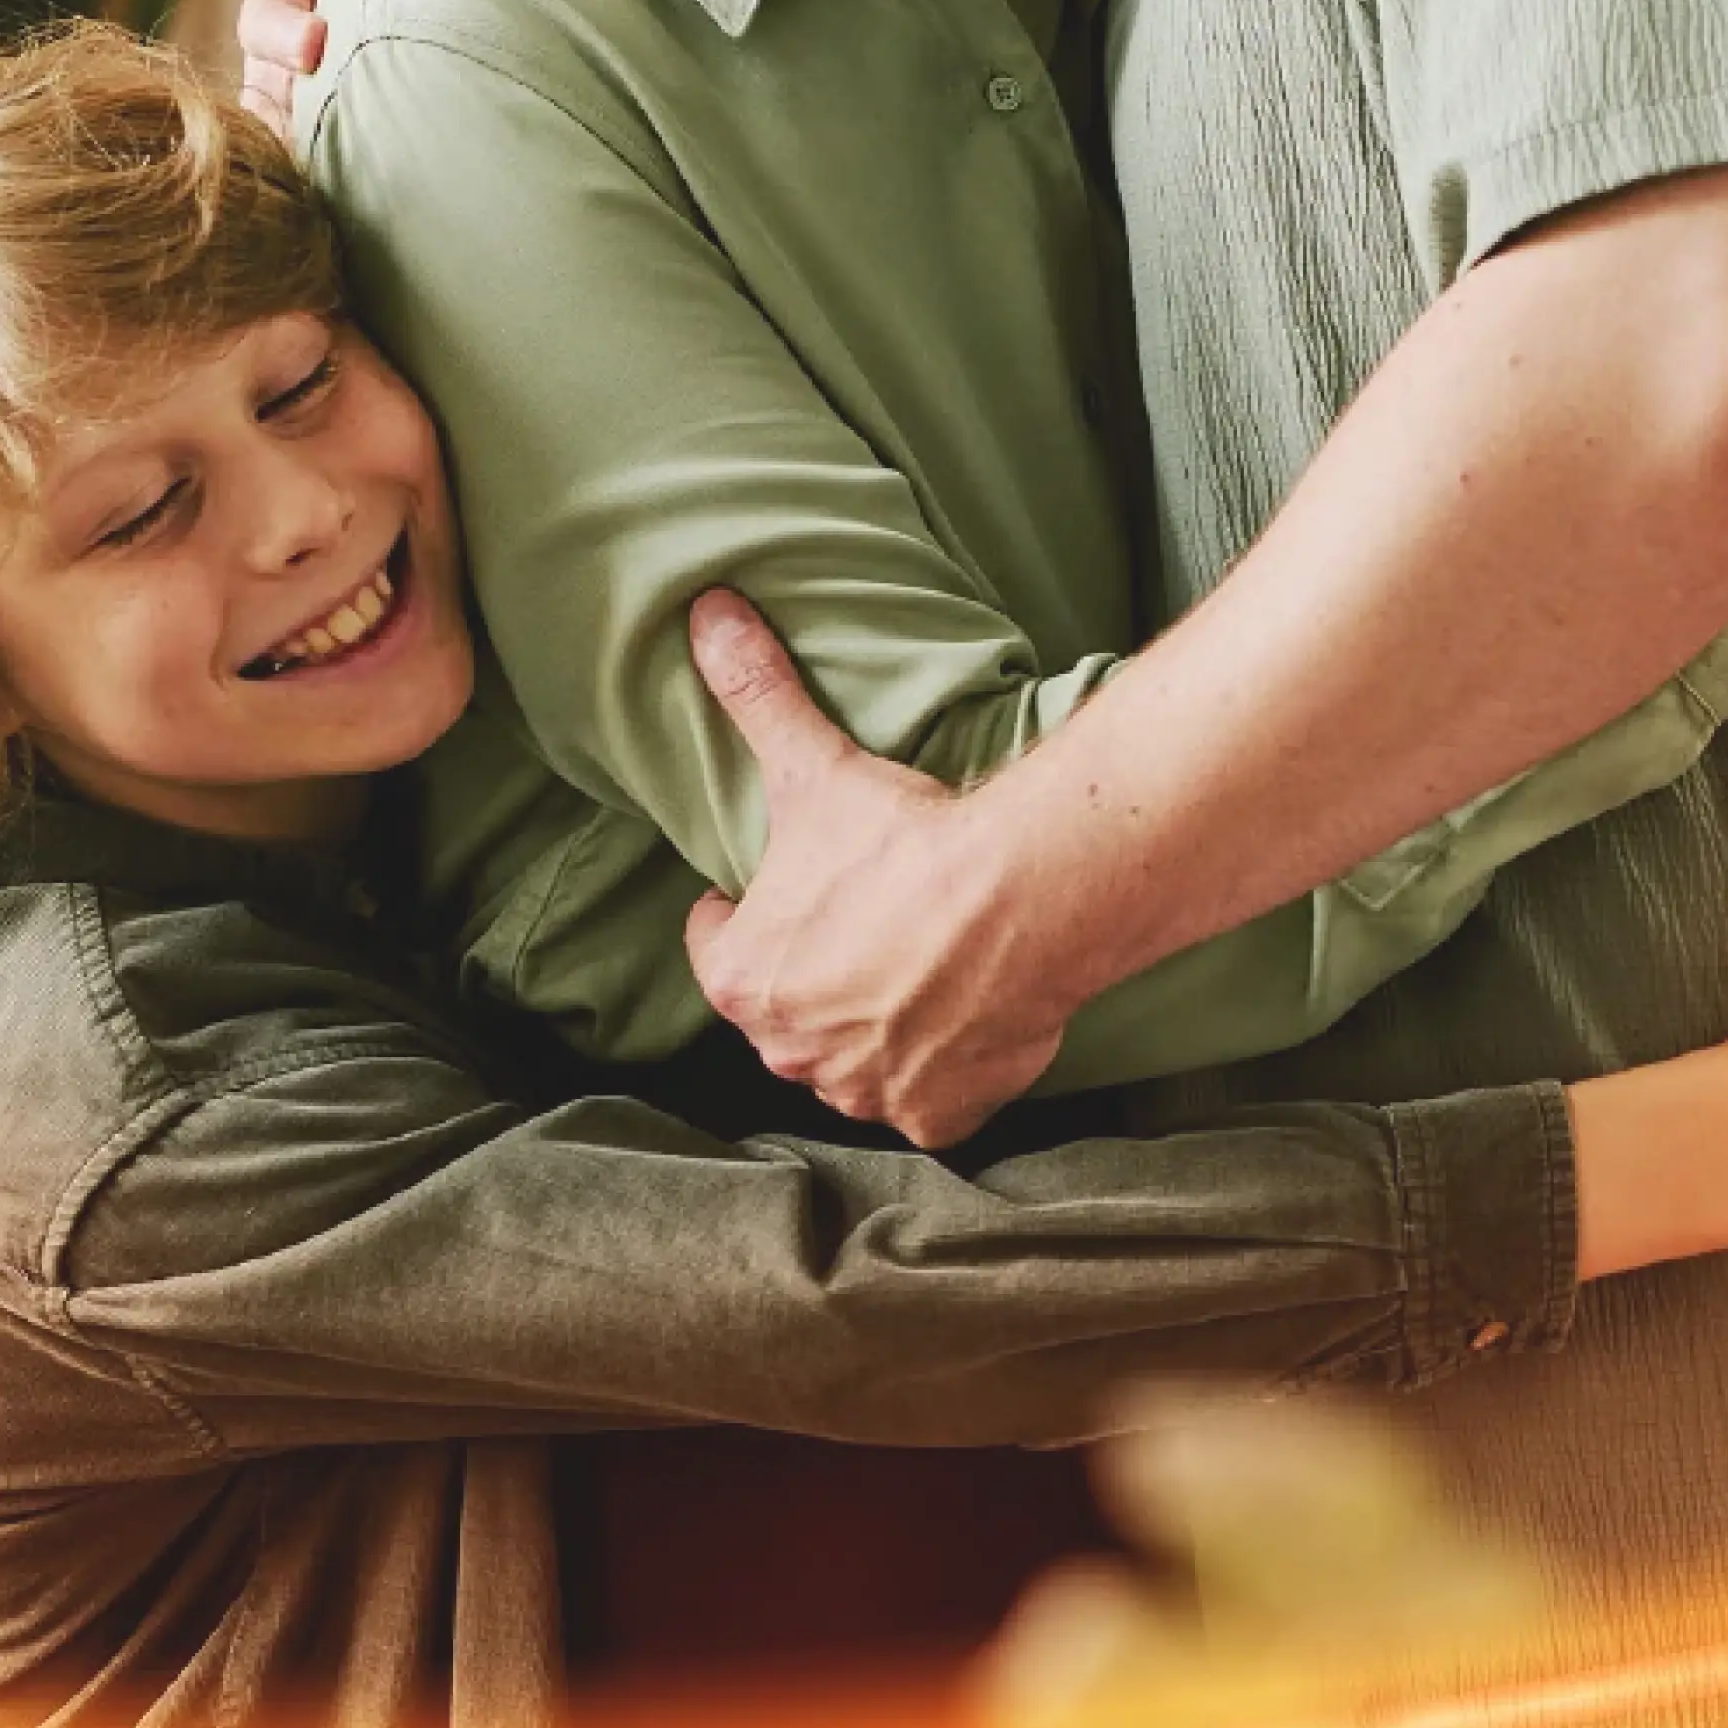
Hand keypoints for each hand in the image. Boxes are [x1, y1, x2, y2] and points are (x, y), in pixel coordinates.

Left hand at [676, 589, 1081, 1144]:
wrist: (1021, 902)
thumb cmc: (903, 844)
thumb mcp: (812, 765)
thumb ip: (752, 693)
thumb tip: (706, 612)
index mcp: (743, 978)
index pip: (719, 946)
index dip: (746, 913)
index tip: (788, 889)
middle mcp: (790, 1050)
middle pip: (785, 1013)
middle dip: (812, 977)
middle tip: (862, 925)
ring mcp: (863, 1091)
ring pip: (850, 1063)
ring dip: (870, 1031)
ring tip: (912, 970)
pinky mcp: (935, 1115)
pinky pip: (926, 1103)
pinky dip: (938, 1074)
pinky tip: (959, 1026)